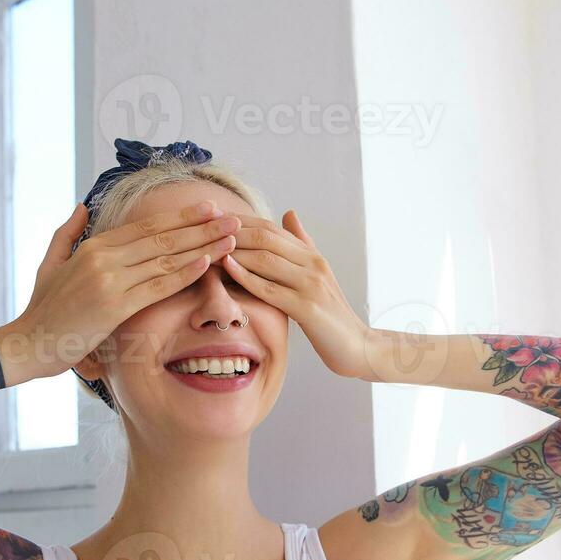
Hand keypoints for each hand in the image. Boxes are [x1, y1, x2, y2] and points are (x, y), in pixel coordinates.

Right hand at [5, 200, 240, 378]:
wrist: (28, 344)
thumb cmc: (42, 309)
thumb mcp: (51, 263)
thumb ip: (68, 233)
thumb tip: (83, 206)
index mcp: (93, 246)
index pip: (146, 226)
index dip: (180, 217)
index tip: (208, 209)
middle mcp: (103, 257)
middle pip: (162, 237)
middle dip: (201, 226)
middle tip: (232, 218)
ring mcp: (109, 280)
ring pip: (165, 259)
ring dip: (202, 247)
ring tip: (230, 238)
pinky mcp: (113, 307)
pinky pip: (156, 286)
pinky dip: (184, 274)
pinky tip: (207, 263)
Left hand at [220, 210, 373, 379]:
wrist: (358, 346)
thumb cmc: (332, 316)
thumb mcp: (317, 276)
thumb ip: (302, 246)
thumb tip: (289, 213)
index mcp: (312, 256)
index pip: (271, 229)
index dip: (240, 221)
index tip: (212, 217)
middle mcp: (313, 264)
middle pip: (266, 237)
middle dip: (231, 231)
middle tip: (202, 228)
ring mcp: (311, 284)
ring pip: (265, 259)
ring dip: (234, 251)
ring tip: (207, 247)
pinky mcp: (308, 308)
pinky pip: (270, 288)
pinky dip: (246, 276)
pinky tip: (227, 268)